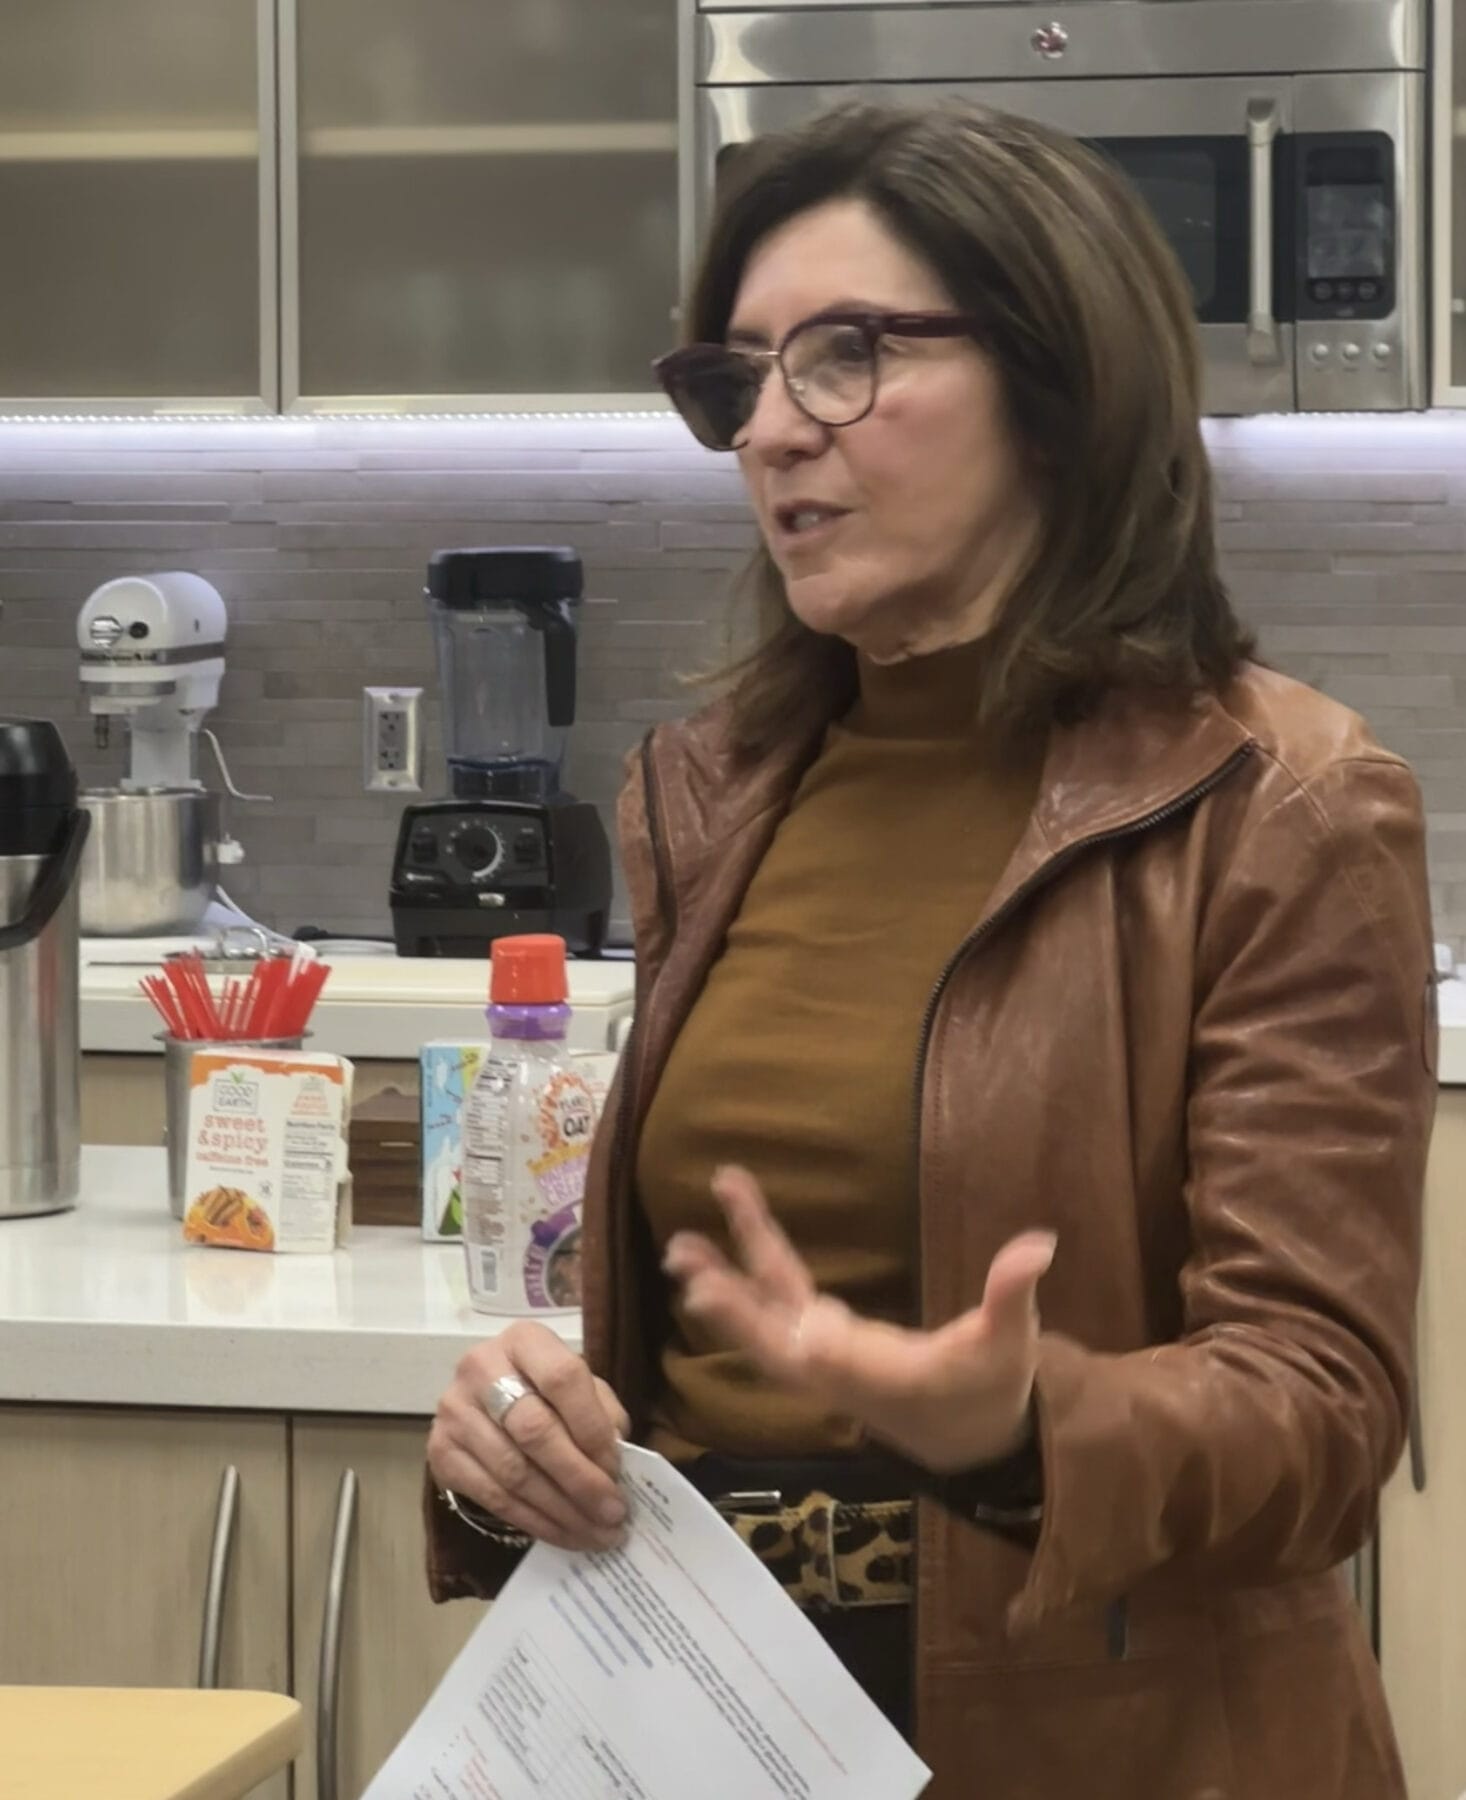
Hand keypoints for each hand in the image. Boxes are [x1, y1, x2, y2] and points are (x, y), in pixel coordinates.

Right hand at [427, 1321, 631, 1552]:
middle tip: (613, 1514)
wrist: (488, 1401)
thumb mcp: (582, 1387)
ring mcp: (455, 1410)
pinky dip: (534, 1521)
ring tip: (596, 1534)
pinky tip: (563, 1534)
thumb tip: (616, 1461)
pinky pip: (492, 1497)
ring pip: (514, 1472)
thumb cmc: (547, 1392)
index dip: (593, 1428)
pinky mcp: (441, 1451)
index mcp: (525, 1340)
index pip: (563, 1379)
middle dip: (580, 1480)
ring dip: (561, 1511)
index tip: (617, 1470)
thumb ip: (602, 1414)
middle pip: (535, 1430)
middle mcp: (481, 1367)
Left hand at [663, 1166, 1055, 1474]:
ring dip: (723, 1286)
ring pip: (765, 1322)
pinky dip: (745, 1281)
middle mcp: (842, 1371)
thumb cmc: (988, 1388)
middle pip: (779, 1342)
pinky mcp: (822, 1343)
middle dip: (737, 1309)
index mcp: (887, 1377)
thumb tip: (1039, 1244)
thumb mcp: (1011, 1343)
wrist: (969, 1438)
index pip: (845, 1363)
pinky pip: (775, 1308)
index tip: (802, 1318)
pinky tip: (712, 1256)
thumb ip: (1012, 1293)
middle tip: (690, 1272)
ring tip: (679, 1247)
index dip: (820, 1342)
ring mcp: (825, 1358)